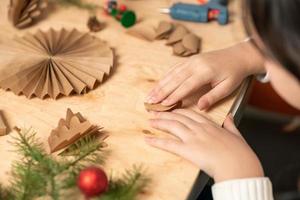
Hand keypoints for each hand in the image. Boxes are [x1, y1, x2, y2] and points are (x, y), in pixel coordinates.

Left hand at [145, 110, 263, 181]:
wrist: (239, 166)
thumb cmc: (241, 155)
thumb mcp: (237, 136)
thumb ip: (231, 125)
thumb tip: (230, 118)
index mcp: (211, 125)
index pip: (192, 114)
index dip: (180, 111)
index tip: (173, 108)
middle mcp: (200, 129)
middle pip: (179, 117)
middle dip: (166, 114)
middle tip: (156, 112)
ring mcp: (193, 138)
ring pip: (172, 126)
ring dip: (159, 123)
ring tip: (150, 121)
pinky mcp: (188, 150)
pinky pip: (169, 144)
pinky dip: (157, 141)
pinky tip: (148, 139)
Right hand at [146, 41, 264, 109]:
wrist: (238, 55)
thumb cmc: (234, 74)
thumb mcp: (227, 87)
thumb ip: (212, 97)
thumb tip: (199, 107)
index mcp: (205, 72)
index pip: (186, 86)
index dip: (173, 96)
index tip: (163, 105)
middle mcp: (195, 65)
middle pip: (174, 79)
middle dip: (161, 91)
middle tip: (150, 101)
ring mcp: (191, 61)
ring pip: (171, 74)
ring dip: (159, 85)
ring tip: (149, 95)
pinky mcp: (190, 59)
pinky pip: (174, 68)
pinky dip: (165, 77)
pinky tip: (158, 84)